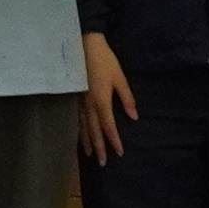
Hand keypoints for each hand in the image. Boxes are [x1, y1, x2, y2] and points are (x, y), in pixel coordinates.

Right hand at [80, 35, 135, 163]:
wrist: (84, 45)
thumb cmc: (105, 60)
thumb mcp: (119, 77)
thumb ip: (127, 98)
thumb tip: (134, 116)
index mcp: (101, 100)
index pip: (108, 126)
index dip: (114, 140)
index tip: (119, 152)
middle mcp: (88, 104)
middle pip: (94, 130)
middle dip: (99, 147)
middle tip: (102, 163)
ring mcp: (79, 101)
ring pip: (82, 127)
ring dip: (87, 142)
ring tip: (89, 155)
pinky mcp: (75, 97)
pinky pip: (76, 119)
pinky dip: (79, 130)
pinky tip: (80, 136)